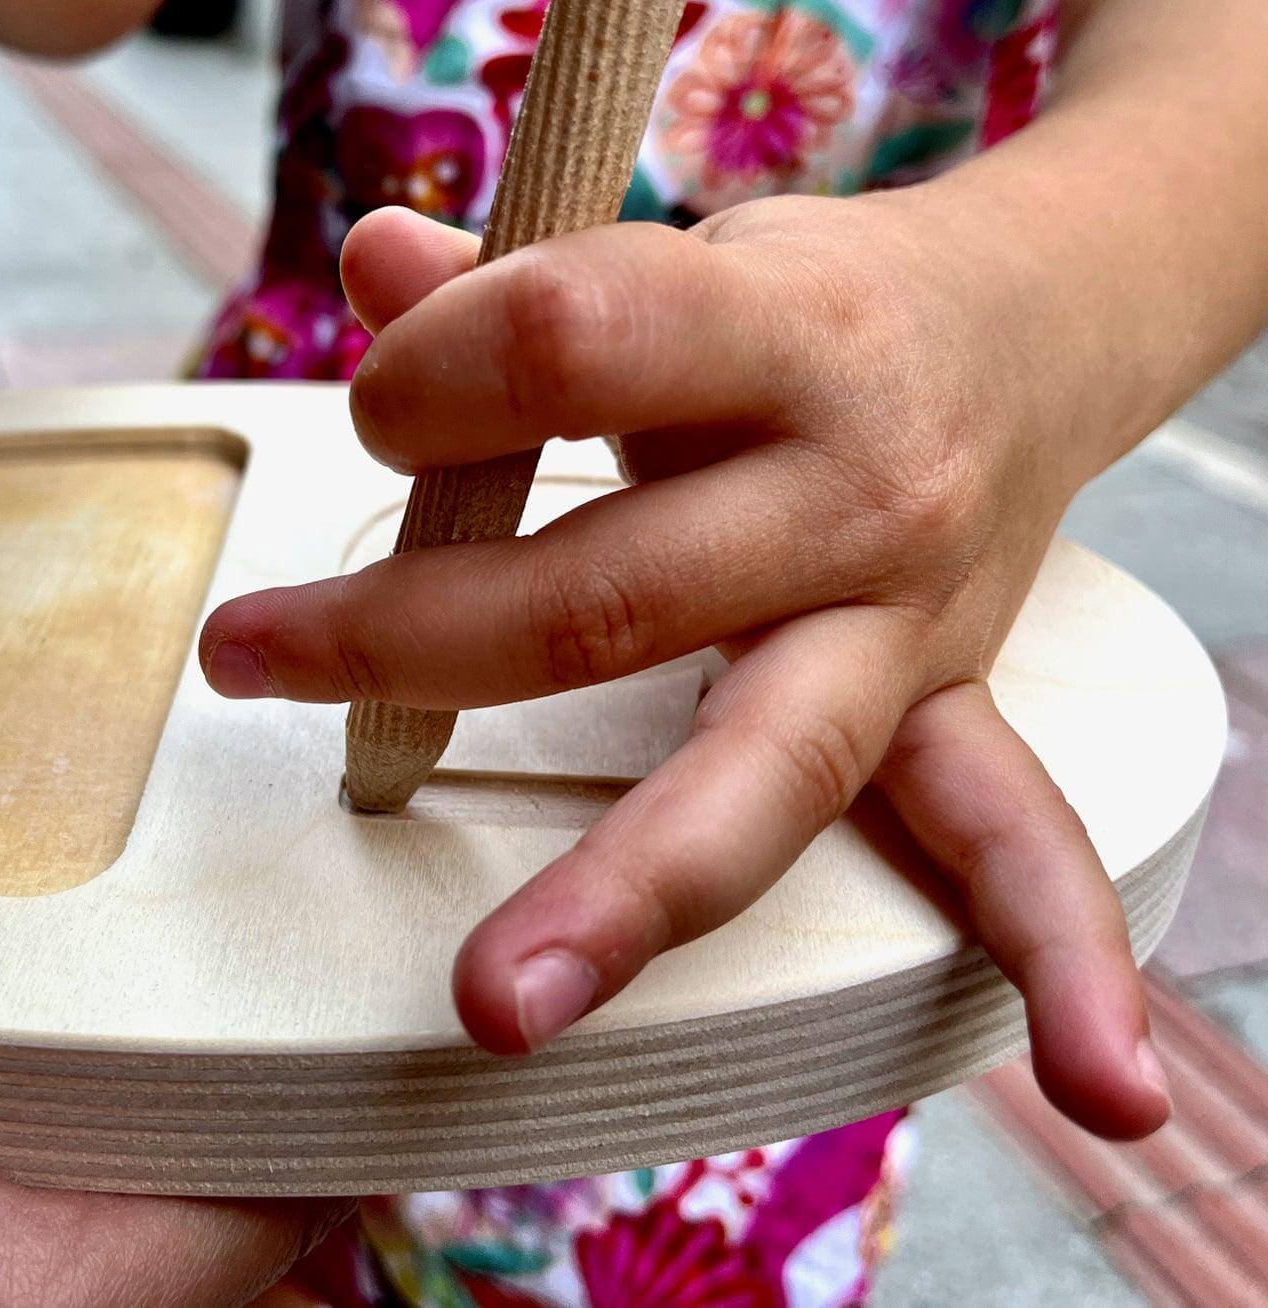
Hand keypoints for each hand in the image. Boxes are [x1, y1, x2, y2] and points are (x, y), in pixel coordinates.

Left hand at [199, 196, 1173, 1140]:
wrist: (1030, 319)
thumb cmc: (806, 299)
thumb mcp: (678, 252)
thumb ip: (523, 271)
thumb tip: (375, 258)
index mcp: (774, 328)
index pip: (567, 343)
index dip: (428, 374)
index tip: (376, 406)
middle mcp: (852, 485)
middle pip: (607, 597)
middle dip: (410, 639)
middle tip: (252, 656)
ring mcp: (908, 617)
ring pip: (763, 767)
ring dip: (620, 889)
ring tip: (491, 1002)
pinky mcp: (947, 706)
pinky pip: (1007, 838)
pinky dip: (1058, 961)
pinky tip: (1094, 1094)